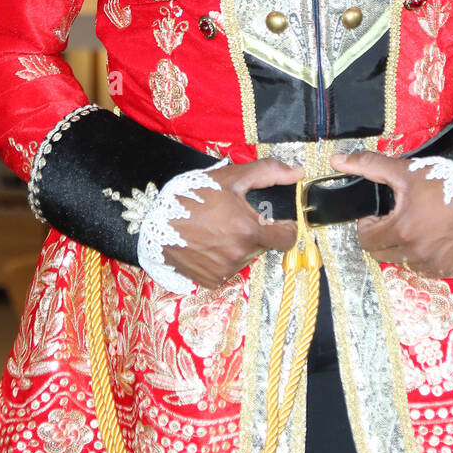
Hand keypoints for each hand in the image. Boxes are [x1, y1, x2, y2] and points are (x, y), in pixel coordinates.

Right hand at [162, 157, 304, 289]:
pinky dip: (223, 258)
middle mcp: (240, 255)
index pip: (287, 239)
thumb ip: (268, 172)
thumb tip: (297, 172)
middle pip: (263, 245)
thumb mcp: (231, 177)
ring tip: (217, 229)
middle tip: (233, 218)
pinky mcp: (212, 281)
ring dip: (238, 245)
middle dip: (255, 231)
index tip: (276, 221)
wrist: (154, 222)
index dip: (285, 228)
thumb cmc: (193, 197)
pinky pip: (229, 269)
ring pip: (246, 257)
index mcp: (249, 231)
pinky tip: (208, 244)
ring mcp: (225, 270)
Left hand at [329, 150, 452, 277]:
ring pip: (404, 263)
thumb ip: (368, 165)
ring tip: (416, 226)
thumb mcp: (404, 170)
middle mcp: (418, 253)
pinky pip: (427, 269)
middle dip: (382, 237)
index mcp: (402, 230)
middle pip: (382, 254)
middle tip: (395, 219)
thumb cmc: (446, 180)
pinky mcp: (452, 269)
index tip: (377, 214)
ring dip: (403, 248)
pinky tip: (433, 237)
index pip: (365, 240)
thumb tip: (336, 160)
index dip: (367, 225)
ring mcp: (436, 264)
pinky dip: (425, 257)